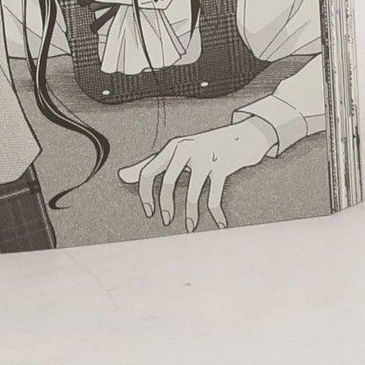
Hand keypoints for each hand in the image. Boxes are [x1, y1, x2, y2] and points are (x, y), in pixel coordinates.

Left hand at [119, 118, 278, 230]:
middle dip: (165, 205)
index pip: (148, 170)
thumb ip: (151, 164)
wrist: (242, 137)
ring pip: (192, 192)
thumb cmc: (205, 148)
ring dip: (190, 213)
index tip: (148, 212)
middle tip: (165, 221)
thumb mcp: (176, 153)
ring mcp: (205, 157)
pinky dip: (216, 213)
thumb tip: (122, 175)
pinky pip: (215, 195)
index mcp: (172, 147)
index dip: (145, 193)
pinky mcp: (223, 166)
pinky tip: (219, 223)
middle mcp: (186, 150)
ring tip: (190, 227)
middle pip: (168, 182)